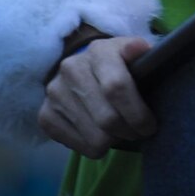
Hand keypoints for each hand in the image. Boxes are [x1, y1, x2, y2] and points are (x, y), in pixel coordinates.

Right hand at [39, 32, 155, 157]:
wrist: (84, 68)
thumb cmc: (119, 66)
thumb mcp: (135, 55)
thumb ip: (142, 53)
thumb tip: (139, 48)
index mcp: (99, 52)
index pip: (116, 87)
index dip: (137, 113)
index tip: (149, 125)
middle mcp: (72, 69)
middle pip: (106, 118)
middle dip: (129, 131)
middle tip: (138, 132)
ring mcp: (55, 92)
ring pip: (94, 137)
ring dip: (113, 141)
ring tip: (120, 131)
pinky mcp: (45, 115)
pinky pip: (78, 146)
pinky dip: (95, 147)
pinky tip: (100, 133)